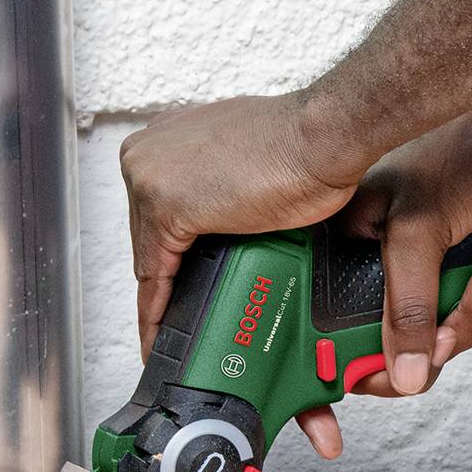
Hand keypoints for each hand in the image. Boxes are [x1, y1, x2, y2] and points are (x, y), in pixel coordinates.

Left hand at [122, 92, 354, 346]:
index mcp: (166, 135)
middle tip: (184, 314)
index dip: (170, 252)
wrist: (323, 136)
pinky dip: (157, 312)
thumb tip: (231, 211)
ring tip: (177, 335)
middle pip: (149, 236)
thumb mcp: (247, 160)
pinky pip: (155, 276)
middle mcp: (148, 153)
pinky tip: (162, 335)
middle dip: (171, 276)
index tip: (175, 278)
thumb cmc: (305, 144)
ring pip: (151, 258)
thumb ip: (225, 180)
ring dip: (166, 300)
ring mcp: (150, 178)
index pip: (155, 211)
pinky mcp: (164, 208)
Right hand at [284, 115, 471, 459]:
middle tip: (451, 328)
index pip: (322, 339)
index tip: (329, 430)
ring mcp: (423, 278)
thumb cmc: (447, 154)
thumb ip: (406, 307)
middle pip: (392, 353)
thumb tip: (402, 377)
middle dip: (431, 347)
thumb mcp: (415, 234)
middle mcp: (375, 276)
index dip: (326, 383)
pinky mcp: (463, 276)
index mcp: (339, 261)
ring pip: (444, 341)